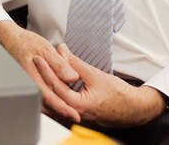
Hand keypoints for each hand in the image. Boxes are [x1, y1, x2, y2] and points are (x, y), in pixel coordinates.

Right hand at [0, 21, 80, 121]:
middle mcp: (26, 83)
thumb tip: (73, 78)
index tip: (74, 115)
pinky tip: (57, 105)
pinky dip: (48, 103)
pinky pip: (37, 98)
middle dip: (60, 113)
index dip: (62, 107)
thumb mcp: (45, 48)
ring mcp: (25, 86)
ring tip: (69, 114)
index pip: (48, 96)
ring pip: (40, 103)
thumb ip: (59, 64)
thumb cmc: (26, 42)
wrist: (9, 40)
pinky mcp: (26, 86)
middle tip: (75, 118)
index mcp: (31, 74)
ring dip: (54, 110)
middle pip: (44, 104)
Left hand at [33, 43, 165, 126]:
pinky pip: (61, 105)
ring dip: (47, 86)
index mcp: (78, 105)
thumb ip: (75, 63)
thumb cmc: (118, 94)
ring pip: (55, 101)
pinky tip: (49, 85)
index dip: (46, 69)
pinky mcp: (78, 117)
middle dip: (42, 76)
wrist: (134, 109)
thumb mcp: (95, 75)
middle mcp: (74, 114)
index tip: (38, 57)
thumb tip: (62, 50)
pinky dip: (55, 93)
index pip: (55, 85)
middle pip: (51, 94)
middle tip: (35, 61)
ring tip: (38, 71)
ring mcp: (75, 118)